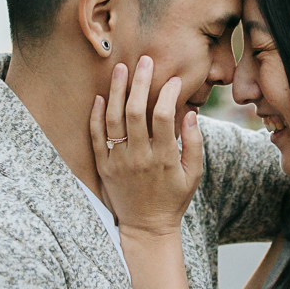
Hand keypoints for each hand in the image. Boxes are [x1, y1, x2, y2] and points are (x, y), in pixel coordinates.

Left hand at [90, 56, 203, 236]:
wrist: (146, 227)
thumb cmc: (173, 199)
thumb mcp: (193, 175)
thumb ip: (193, 143)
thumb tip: (190, 112)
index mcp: (164, 158)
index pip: (164, 117)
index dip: (169, 94)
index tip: (174, 81)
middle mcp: (139, 157)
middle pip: (136, 112)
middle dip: (140, 83)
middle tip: (145, 61)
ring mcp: (118, 161)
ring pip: (114, 119)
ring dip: (117, 91)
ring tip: (121, 69)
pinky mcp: (103, 166)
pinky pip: (96, 136)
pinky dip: (96, 115)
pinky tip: (101, 96)